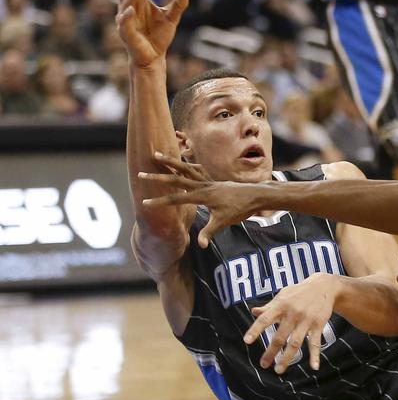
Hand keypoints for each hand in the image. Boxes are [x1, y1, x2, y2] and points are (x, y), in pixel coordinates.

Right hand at [115, 0, 189, 68]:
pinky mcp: (126, 33)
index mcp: (137, 2)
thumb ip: (179, 4)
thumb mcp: (172, 18)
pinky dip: (127, 16)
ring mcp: (125, 20)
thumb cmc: (159, 36)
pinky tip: (130, 10)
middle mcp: (128, 8)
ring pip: (124, 3)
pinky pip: (124, 23)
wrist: (155, 57)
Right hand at [139, 153, 265, 246]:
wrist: (256, 195)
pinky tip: (182, 162)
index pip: (176, 200)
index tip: (144, 204)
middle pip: (176, 179)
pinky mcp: (213, 180)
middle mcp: (203, 185)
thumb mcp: (224, 222)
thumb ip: (210, 232)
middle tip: (140, 173)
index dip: (160, 202)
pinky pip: (197, 169)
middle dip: (157, 177)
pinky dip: (187, 165)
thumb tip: (200, 245)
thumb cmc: (240, 209)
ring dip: (170, 162)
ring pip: (185, 169)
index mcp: (202, 196)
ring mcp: (208, 180)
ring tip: (156, 154)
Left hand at [244, 273, 339, 372]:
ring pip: (295, 342)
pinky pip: (315, 342)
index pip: (265, 319)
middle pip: (280, 336)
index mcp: (281, 306)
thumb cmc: (299, 292)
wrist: (324, 286)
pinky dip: (315, 355)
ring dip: (287, 358)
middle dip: (271, 352)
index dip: (255, 330)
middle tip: (264, 364)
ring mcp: (306, 320)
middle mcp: (293, 314)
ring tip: (278, 370)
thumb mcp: (283, 295)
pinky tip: (314, 366)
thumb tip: (253, 311)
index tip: (246, 341)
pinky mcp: (318, 325)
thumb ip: (269, 306)